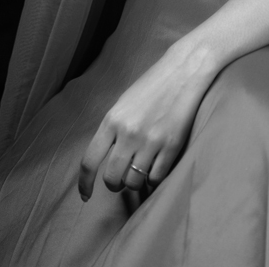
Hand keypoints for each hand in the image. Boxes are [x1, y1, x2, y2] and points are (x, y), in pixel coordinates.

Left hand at [78, 40, 213, 199]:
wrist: (184, 70)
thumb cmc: (153, 85)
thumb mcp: (123, 104)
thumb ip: (113, 130)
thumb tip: (106, 159)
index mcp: (112, 120)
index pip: (89, 161)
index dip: (84, 184)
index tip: (86, 196)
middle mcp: (128, 133)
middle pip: (112, 178)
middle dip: (114, 184)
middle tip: (121, 179)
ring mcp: (151, 141)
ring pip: (133, 182)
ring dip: (135, 181)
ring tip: (140, 170)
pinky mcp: (172, 146)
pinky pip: (155, 178)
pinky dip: (153, 178)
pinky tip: (155, 167)